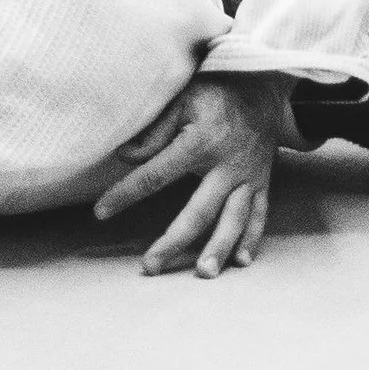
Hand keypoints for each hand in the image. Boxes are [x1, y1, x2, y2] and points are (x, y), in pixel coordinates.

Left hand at [94, 70, 288, 276]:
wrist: (266, 95)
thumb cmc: (216, 95)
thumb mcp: (183, 97)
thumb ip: (154, 128)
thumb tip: (125, 156)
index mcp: (200, 142)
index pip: (156, 174)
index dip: (126, 194)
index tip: (101, 212)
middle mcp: (226, 166)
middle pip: (198, 211)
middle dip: (174, 241)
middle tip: (150, 266)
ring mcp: (247, 179)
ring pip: (233, 220)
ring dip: (218, 249)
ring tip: (203, 274)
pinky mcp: (261, 185)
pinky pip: (258, 216)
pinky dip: (251, 239)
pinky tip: (241, 262)